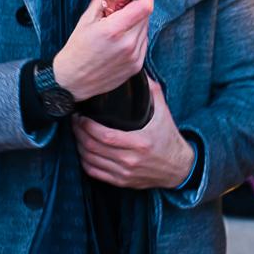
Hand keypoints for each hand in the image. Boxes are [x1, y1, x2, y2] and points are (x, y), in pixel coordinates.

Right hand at [53, 0, 154, 101]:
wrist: (72, 81)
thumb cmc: (77, 49)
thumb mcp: (86, 20)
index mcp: (113, 31)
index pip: (144, 6)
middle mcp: (127, 45)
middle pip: (144, 15)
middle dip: (136, 4)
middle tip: (122, 3)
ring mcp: (134, 57)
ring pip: (145, 28)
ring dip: (136, 20)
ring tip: (118, 24)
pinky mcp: (137, 66)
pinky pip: (143, 42)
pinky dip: (136, 35)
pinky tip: (121, 38)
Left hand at [72, 79, 195, 189]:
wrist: (178, 167)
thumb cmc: (169, 137)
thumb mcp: (164, 112)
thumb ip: (152, 91)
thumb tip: (140, 72)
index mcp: (140, 142)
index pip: (104, 136)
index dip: (87, 126)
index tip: (81, 116)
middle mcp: (130, 160)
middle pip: (93, 148)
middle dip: (79, 133)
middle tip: (75, 121)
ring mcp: (125, 173)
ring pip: (90, 160)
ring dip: (79, 146)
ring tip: (77, 134)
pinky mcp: (121, 181)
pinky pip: (95, 173)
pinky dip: (85, 161)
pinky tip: (83, 151)